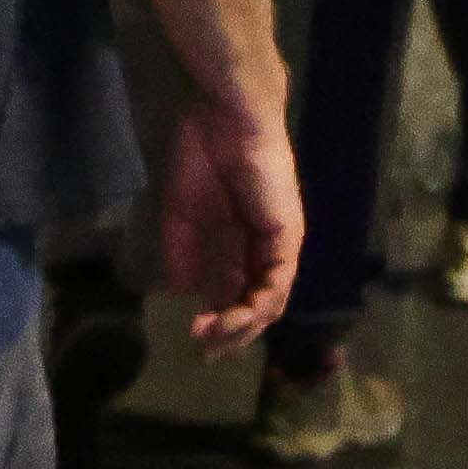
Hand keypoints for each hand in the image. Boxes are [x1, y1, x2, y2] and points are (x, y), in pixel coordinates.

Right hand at [156, 75, 304, 355]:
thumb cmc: (200, 156)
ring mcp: (276, 243)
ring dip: (243, 326)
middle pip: (253, 305)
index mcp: (235, 243)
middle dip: (229, 334)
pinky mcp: (286, 235)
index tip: (192, 340)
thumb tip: (183, 292)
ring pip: (270, 301)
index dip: (216, 322)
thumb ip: (183, 254)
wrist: (222, 118)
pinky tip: (236, 318)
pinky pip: (279, 281)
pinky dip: (260, 304)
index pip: (232, 294)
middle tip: (203, 350)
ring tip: (213, 337)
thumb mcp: (180, 215)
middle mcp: (260, 249)